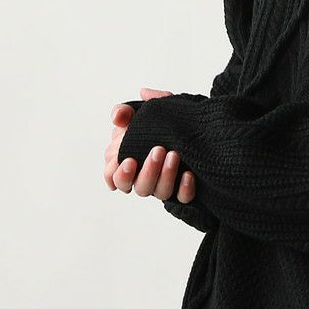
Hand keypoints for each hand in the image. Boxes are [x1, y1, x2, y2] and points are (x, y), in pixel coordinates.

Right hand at [104, 87, 196, 203]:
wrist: (194, 125)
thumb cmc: (159, 121)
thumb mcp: (142, 111)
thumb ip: (126, 112)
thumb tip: (117, 117)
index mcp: (128, 160)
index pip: (113, 176)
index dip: (118, 174)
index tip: (129, 160)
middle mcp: (144, 177)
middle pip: (138, 187)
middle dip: (148, 171)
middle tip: (158, 150)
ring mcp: (164, 184)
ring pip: (160, 193)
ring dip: (166, 175)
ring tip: (174, 155)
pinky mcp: (183, 189)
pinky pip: (183, 198)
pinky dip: (184, 188)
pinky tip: (189, 173)